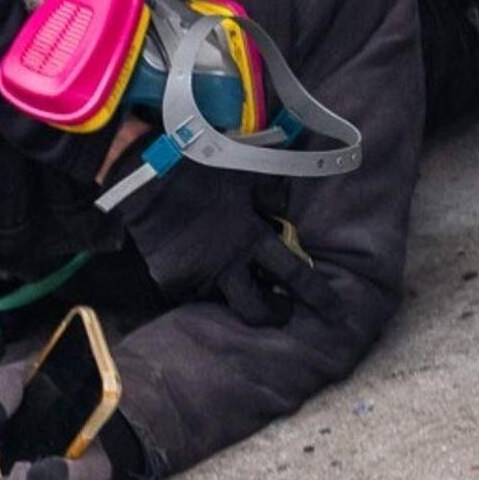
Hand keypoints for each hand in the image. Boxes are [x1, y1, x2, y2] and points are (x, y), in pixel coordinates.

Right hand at [109, 140, 338, 324]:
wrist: (144, 175)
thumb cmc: (199, 166)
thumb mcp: (245, 173)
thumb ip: (269, 196)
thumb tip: (281, 212)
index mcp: (250, 238)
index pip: (294, 275)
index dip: (317, 295)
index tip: (335, 310)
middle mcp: (226, 265)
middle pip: (257, 311)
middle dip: (274, 313)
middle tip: (280, 305)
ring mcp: (196, 275)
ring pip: (222, 299)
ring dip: (233, 289)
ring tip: (233, 272)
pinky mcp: (169, 277)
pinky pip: (191, 286)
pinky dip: (200, 276)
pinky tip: (196, 258)